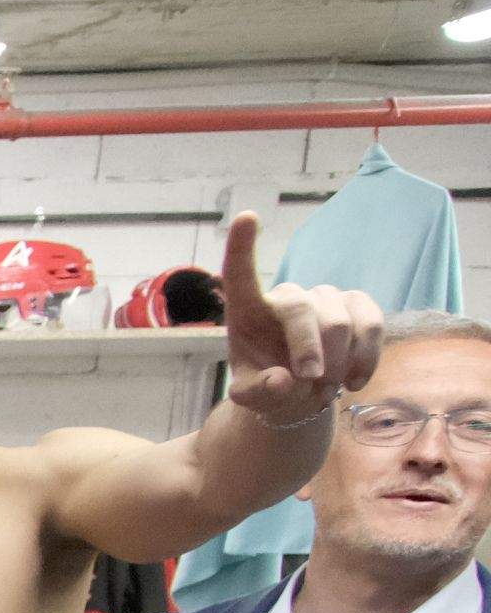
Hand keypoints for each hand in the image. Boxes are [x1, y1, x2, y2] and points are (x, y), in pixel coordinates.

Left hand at [217, 211, 385, 426]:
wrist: (302, 394)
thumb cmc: (269, 386)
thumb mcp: (254, 396)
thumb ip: (258, 392)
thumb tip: (281, 381)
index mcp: (248, 311)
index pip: (241, 274)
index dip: (243, 247)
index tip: (246, 217)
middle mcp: (288, 297)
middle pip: (302, 312)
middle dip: (309, 352)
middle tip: (313, 383)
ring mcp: (325, 297)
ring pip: (340, 322)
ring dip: (337, 363)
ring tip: (326, 389)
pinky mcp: (358, 305)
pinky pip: (372, 324)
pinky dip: (366, 357)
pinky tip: (354, 381)